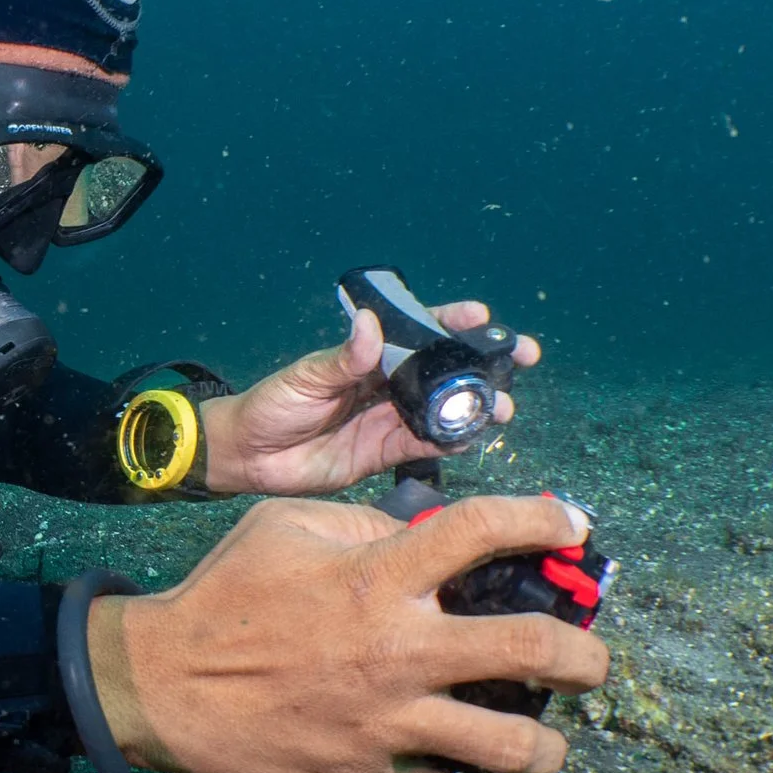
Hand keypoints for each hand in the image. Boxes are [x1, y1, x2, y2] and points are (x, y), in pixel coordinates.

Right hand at [86, 493, 609, 772]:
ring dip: (545, 746)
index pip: (481, 530)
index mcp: (376, 577)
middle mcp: (396, 649)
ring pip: (511, 746)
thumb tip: (419, 534)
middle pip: (531, 649)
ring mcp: (386, 721)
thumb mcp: (283, 526)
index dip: (543, 519)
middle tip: (588, 660)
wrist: (159, 684)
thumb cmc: (222, 597)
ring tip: (544, 740)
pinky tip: (448, 771)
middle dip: (583, 655)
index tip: (573, 524)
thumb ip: (359, 522)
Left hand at [199, 300, 541, 496]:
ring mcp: (391, 418)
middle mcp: (388, 384)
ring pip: (446, 408)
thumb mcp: (305, 377)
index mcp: (370, 355)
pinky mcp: (387, 453)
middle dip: (485, 363)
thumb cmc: (272, 404)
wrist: (250, 456)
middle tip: (523, 357)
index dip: (452, 322)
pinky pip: (428, 445)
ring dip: (478, 406)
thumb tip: (369, 325)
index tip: (483, 315)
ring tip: (503, 407)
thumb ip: (342, 359)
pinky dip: (453, 442)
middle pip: (445, 369)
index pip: (418, 331)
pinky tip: (476, 437)